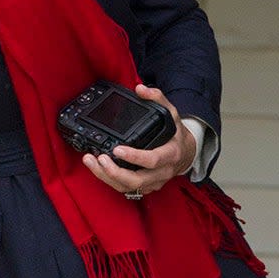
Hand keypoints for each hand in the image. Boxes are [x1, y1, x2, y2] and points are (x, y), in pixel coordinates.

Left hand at [81, 84, 195, 197]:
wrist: (186, 154)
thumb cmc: (176, 134)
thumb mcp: (172, 113)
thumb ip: (157, 98)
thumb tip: (140, 88)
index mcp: (170, 154)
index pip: (152, 160)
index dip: (135, 157)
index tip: (117, 149)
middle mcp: (162, 172)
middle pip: (137, 180)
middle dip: (115, 172)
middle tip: (100, 158)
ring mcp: (153, 182)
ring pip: (129, 187)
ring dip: (107, 177)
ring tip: (92, 162)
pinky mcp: (145, 187)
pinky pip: (126, 188)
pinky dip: (109, 180)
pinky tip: (98, 168)